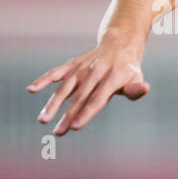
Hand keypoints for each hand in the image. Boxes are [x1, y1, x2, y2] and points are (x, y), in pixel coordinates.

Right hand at [28, 39, 149, 135]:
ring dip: (52, 104)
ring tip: (43, 120)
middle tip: (58, 132)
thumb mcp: (136, 77)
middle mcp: (94, 73)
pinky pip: (55, 73)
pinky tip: (31, 89)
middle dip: (68, 116)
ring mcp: (81, 69)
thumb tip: (145, 89)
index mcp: (111, 78)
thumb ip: (136, 88)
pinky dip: (43, 80)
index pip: (97, 99)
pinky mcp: (71, 66)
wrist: (117, 45)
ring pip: (64, 88)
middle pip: (79, 98)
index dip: (86, 113)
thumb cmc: (128, 69)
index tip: (76, 127)